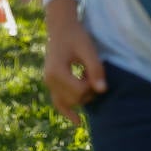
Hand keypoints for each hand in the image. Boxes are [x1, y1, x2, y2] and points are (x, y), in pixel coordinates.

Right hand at [43, 8, 107, 124]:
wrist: (61, 28)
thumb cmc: (76, 37)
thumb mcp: (89, 50)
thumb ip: (96, 70)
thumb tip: (102, 90)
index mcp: (56, 72)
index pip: (80, 91)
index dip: (92, 84)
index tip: (94, 71)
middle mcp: (49, 80)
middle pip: (75, 99)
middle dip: (88, 91)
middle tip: (91, 73)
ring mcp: (49, 83)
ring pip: (68, 103)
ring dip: (82, 96)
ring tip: (86, 79)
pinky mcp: (51, 84)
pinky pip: (58, 102)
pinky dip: (67, 112)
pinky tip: (78, 122)